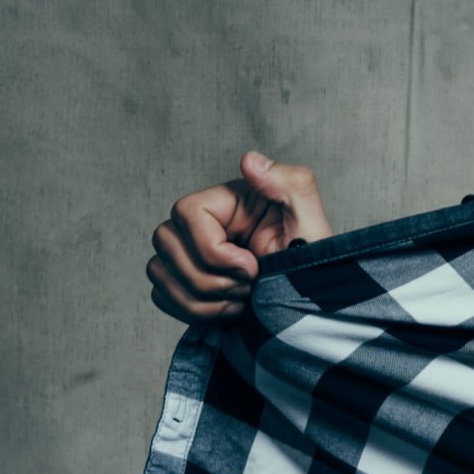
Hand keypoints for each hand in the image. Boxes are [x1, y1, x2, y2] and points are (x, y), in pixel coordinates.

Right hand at [147, 151, 331, 323]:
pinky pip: (160, 295)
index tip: (251, 266)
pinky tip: (227, 312)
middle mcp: (204, 225)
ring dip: (200, 298)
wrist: (312, 305)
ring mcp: (190, 254)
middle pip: (165, 241)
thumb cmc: (315, 264)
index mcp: (230, 203)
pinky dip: (191, 311)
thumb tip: (250, 161)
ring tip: (241, 301)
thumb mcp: (312, 223)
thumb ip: (291, 185)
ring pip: (157, 270)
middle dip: (207, 276)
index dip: (212, 248)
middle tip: (248, 287)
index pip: (187, 212)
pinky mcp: (185, 283)